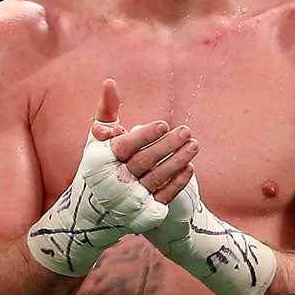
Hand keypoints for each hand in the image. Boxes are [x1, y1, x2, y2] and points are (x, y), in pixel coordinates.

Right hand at [96, 80, 196, 207]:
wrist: (99, 207)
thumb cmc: (102, 162)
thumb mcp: (100, 138)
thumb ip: (107, 109)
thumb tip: (109, 81)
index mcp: (101, 160)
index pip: (123, 147)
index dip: (143, 136)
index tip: (163, 124)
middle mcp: (113, 181)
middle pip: (142, 162)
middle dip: (166, 146)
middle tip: (185, 131)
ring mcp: (129, 199)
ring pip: (155, 179)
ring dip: (176, 162)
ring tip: (194, 145)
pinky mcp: (144, 212)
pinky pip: (163, 197)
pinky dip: (177, 183)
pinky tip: (190, 168)